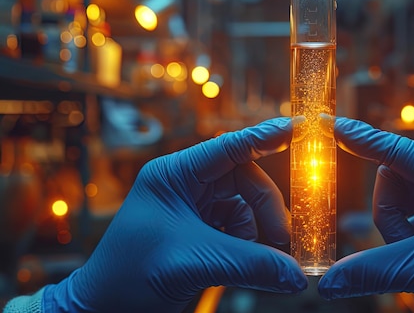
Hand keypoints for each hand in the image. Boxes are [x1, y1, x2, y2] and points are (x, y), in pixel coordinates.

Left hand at [44, 118, 306, 312]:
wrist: (104, 311)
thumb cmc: (128, 276)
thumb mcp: (193, 262)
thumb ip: (250, 265)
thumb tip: (296, 275)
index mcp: (175, 175)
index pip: (230, 147)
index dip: (267, 137)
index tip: (301, 128)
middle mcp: (186, 187)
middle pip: (246, 183)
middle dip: (268, 210)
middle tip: (283, 241)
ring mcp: (195, 211)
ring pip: (246, 210)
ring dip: (259, 235)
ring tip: (262, 263)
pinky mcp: (201, 236)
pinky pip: (240, 233)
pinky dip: (250, 250)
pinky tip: (247, 268)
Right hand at [318, 117, 413, 312]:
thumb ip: (376, 270)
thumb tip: (329, 281)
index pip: (397, 151)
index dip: (360, 139)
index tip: (327, 124)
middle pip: (389, 184)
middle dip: (391, 218)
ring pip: (391, 207)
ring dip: (397, 236)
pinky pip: (401, 224)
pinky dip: (403, 245)